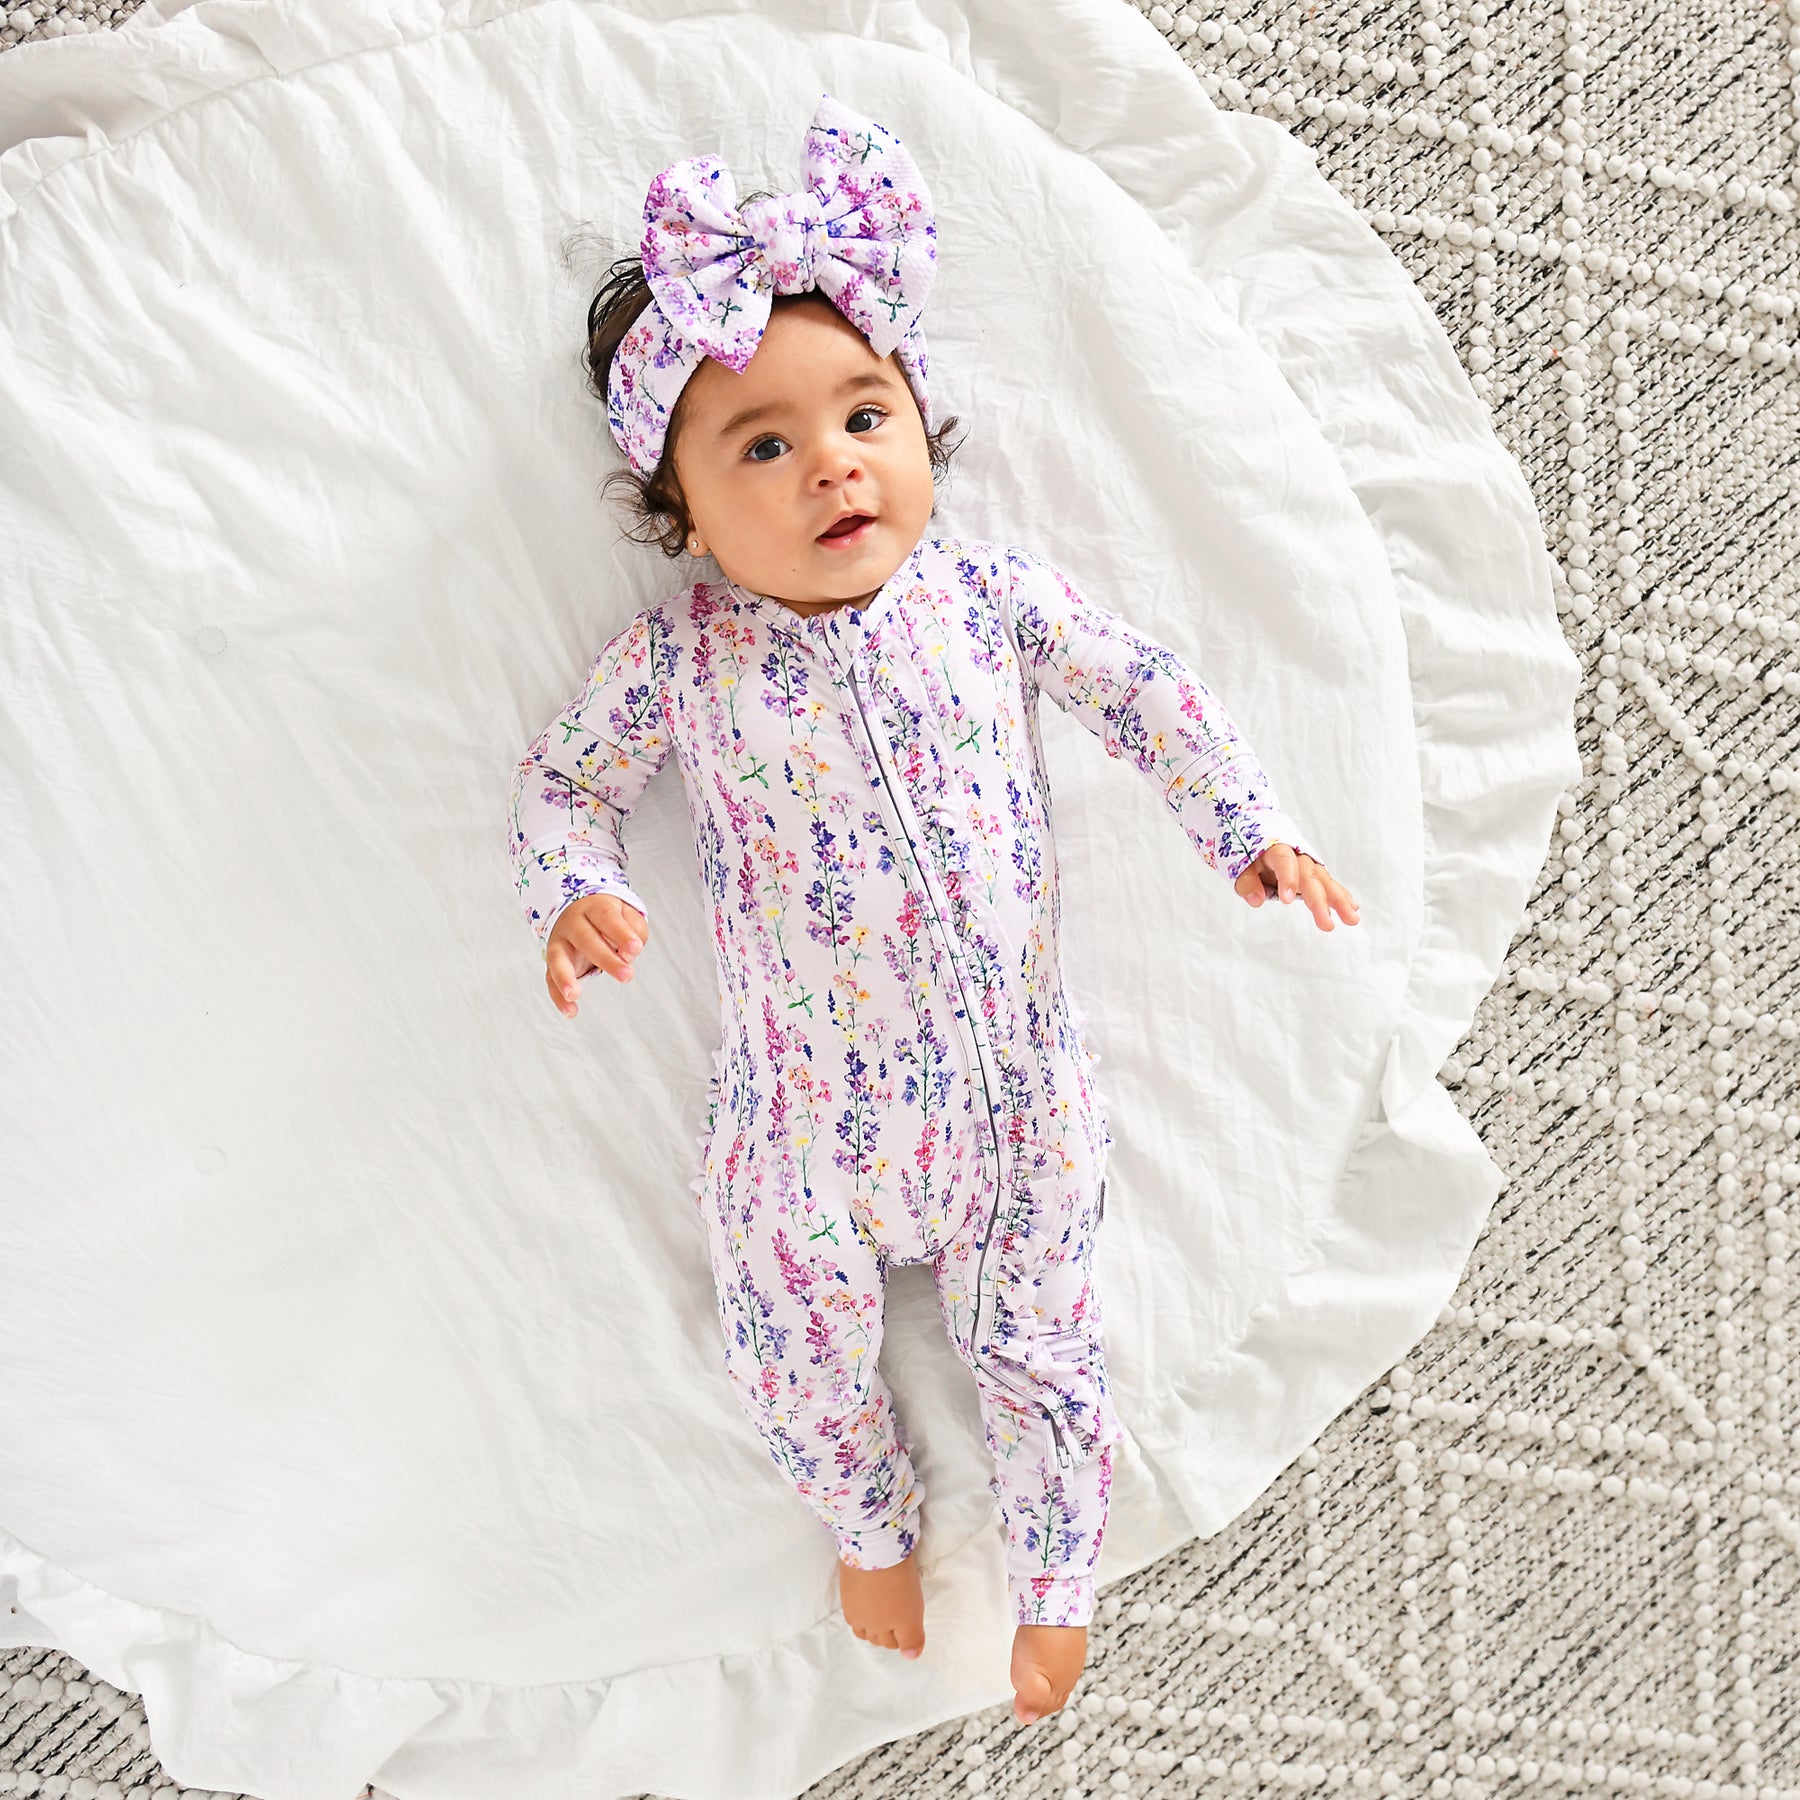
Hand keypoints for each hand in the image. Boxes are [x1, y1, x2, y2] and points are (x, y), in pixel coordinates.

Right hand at [545, 894, 648, 1016]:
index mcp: (594, 908)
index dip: (621, 934)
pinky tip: (570, 1011)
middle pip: (586, 939)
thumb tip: (629, 954)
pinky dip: (558, 997)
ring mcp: (559, 942)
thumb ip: (634, 930)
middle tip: (627, 976)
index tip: (636, 949)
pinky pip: (550, 979)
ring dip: (565, 977)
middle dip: (606, 959)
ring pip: (558, 959)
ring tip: (574, 995)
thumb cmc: (609, 917)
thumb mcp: (627, 914)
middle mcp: (573, 924)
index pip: (607, 919)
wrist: (579, 908)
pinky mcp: (553, 962)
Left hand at [1233, 843, 1359, 930]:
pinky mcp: (1312, 872)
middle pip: (1310, 875)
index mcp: (1275, 848)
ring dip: (1339, 899)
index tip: (1286, 900)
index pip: (1284, 861)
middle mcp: (1296, 854)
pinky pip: (1327, 883)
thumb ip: (1246, 881)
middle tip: (1327, 924)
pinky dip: (1339, 895)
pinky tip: (1352, 908)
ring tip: (1352, 918)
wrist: (1256, 830)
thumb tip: (1256, 900)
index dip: (1287, 878)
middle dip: (1319, 900)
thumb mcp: (1236, 862)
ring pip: (1324, 880)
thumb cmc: (1246, 850)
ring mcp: (1306, 863)